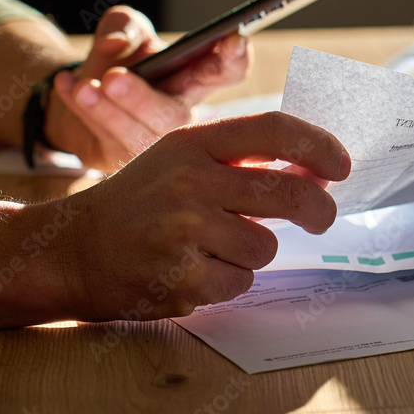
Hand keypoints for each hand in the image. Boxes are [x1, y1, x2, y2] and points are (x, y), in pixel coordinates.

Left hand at [45, 6, 250, 171]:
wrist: (79, 92)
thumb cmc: (117, 60)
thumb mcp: (122, 29)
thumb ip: (122, 24)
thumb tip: (115, 44)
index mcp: (194, 79)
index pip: (228, 72)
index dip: (235, 60)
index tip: (231, 40)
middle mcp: (181, 114)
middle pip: (174, 115)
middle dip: (143, 99)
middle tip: (114, 77)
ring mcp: (153, 144)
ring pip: (137, 137)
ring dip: (107, 112)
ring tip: (84, 86)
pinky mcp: (121, 160)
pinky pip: (102, 141)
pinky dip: (80, 111)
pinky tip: (68, 85)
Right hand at [50, 112, 350, 322]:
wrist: (71, 250)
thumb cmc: (140, 202)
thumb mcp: (181, 161)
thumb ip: (240, 160)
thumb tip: (315, 171)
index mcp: (192, 144)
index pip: (273, 131)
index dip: (318, 146)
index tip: (341, 166)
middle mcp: (189, 181)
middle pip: (289, 194)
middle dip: (319, 210)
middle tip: (323, 218)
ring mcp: (184, 231)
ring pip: (265, 246)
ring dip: (252, 253)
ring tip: (213, 248)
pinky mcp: (181, 278)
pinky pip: (241, 282)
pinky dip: (227, 281)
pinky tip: (193, 270)